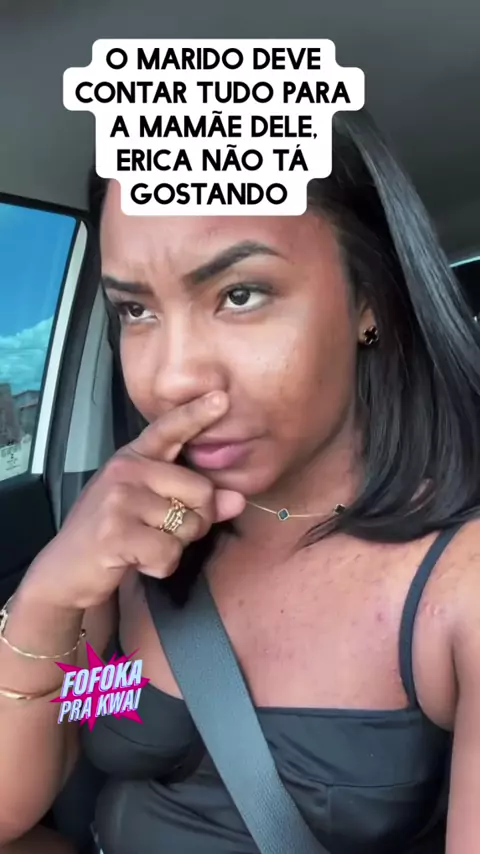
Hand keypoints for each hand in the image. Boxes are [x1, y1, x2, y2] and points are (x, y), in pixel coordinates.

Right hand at [25, 392, 244, 610]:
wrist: (66, 571)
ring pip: (189, 526)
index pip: (169, 429)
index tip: (221, 398)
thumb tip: (238, 500)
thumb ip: (194, 501)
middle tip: (164, 533)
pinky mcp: (116, 532)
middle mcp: (126, 470)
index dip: (196, 414)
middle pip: (202, 490)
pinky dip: (161, 566)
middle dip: (196, 522)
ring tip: (145, 545)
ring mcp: (119, 499)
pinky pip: (169, 553)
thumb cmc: (113, 535)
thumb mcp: (152, 510)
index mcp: (134, 458)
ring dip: (175, 547)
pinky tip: (137, 561)